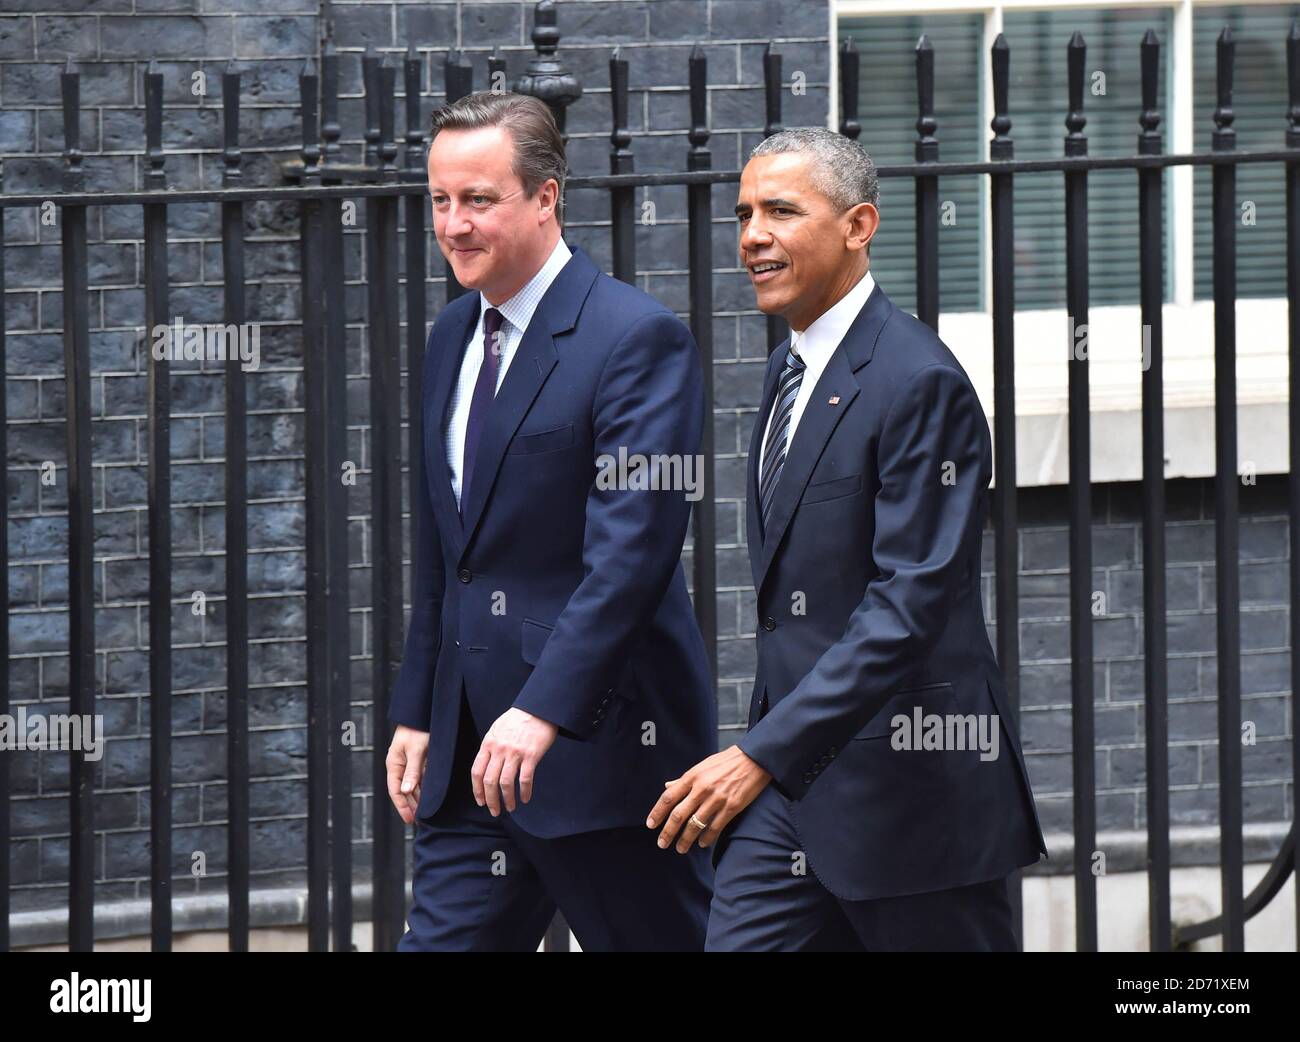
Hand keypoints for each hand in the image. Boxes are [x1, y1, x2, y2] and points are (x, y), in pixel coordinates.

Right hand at [386, 725, 429, 824]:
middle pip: (403, 791)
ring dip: (417, 799)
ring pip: (412, 786)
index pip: (395, 790)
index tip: (410, 820)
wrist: (423, 712)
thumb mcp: (416, 750)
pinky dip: (423, 789)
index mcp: (394, 764)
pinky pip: (419, 778)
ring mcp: (409, 763)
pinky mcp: (419, 759)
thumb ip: (412, 771)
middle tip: (419, 822)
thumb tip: (406, 791)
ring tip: (425, 813)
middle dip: (410, 806)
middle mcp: (400, 765)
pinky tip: (429, 797)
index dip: (402, 806)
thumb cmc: (418, 729)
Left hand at [472, 707, 558, 814]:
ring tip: (510, 807)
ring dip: (507, 799)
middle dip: (490, 800)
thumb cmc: (518, 719)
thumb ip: (490, 747)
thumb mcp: (497, 730)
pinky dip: (524, 792)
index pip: (477, 772)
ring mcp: (515, 753)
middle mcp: (499, 750)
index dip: (477, 790)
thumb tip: (487, 766)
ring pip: (505, 783)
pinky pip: (525, 779)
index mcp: (488, 744)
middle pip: (489, 781)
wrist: (538, 708)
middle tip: (494, 811)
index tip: (481, 801)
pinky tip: (525, 798)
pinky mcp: (531, 755)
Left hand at [646, 746, 770, 852]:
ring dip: (686, 840)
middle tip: (662, 843)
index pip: (669, 797)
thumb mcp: (702, 766)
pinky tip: (702, 844)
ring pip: (695, 825)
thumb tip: (667, 787)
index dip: (657, 812)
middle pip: (679, 815)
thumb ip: (684, 780)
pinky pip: (715, 828)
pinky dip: (706, 838)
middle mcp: (702, 789)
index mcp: (692, 777)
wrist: (753, 759)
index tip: (650, 825)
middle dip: (668, 832)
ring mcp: (716, 799)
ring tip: (681, 848)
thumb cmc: (726, 762)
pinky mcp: (731, 807)